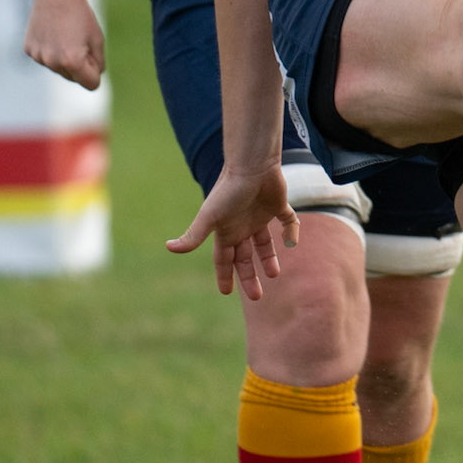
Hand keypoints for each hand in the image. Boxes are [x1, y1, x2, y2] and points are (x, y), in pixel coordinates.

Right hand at [24, 0, 105, 87]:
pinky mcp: (29, 50)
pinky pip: (46, 59)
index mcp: (73, 61)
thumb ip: (98, 64)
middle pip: (74, 78)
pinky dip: (50, 50)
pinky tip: (51, 32)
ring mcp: (39, 57)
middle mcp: (53, 62)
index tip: (93, 53)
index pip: (92, 84)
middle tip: (78, 40)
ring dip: (64, 58)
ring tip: (64, 34)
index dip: (96, 70)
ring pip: (58, 69)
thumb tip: (92, 80)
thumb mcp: (97, 40)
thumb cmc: (81, 15)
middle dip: (80, 65)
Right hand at [166, 164, 300, 300]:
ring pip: (264, 243)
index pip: (223, 259)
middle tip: (256, 297)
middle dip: (248, 276)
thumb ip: (193, 235)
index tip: (225, 293)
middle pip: (244, 257)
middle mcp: (242, 226)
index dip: (224, 275)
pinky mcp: (277, 206)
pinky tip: (293, 240)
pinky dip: (291, 230)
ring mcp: (259, 216)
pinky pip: (287, 221)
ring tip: (274, 274)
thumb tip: (169, 248)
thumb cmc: (229, 190)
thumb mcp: (210, 216)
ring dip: (268, 258)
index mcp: (226, 231)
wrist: (252, 165)